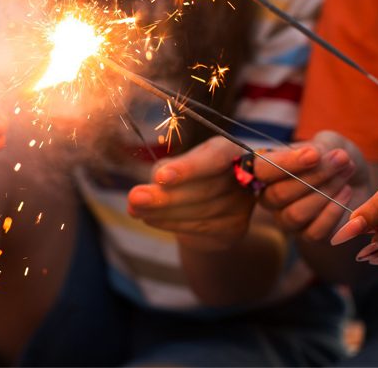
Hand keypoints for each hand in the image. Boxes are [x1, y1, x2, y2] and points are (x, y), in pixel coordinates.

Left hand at [126, 137, 256, 250]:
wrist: (206, 206)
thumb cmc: (188, 176)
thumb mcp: (176, 165)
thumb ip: (165, 171)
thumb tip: (147, 189)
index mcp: (229, 149)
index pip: (215, 157)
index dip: (189, 168)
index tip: (161, 177)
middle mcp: (243, 175)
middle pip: (205, 189)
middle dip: (166, 196)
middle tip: (134, 198)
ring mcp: (242, 204)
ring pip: (200, 211)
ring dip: (163, 212)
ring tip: (134, 209)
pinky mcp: (236, 227)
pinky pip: (200, 228)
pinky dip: (171, 224)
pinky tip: (150, 219)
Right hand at [255, 131, 366, 241]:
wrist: (357, 178)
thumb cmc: (335, 157)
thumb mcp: (329, 143)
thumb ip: (318, 148)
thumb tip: (315, 157)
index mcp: (267, 170)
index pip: (262, 170)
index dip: (286, 163)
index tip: (315, 155)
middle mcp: (270, 196)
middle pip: (279, 194)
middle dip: (314, 176)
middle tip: (342, 159)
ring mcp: (286, 218)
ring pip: (295, 214)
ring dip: (325, 193)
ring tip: (345, 177)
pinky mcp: (306, 235)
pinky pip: (313, 232)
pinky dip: (333, 212)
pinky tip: (346, 193)